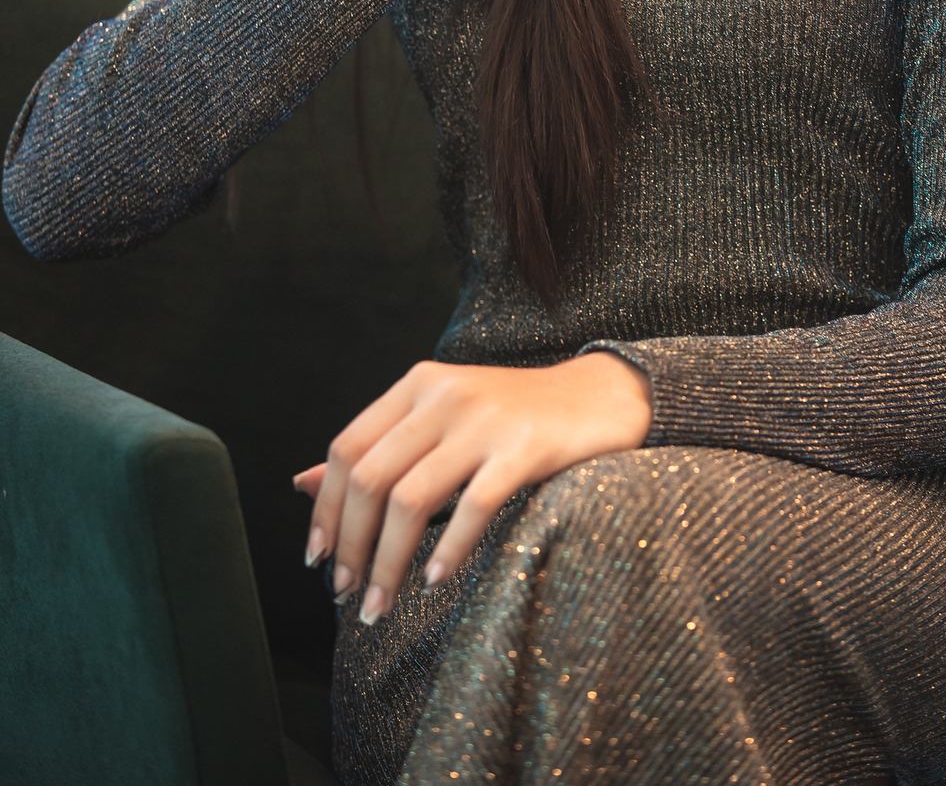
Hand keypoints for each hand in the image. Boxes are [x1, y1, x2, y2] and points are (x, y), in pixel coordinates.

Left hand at [293, 352, 651, 624]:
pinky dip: (449, 550)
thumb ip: (377, 449)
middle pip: (370, 478)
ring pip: (411, 499)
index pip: (347, 448)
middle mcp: (444, 393)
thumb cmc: (512, 418)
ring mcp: (484, 418)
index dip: (324, 510)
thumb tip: (299, 484)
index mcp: (417, 384)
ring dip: (387, 564)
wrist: (600, 397)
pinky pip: (473, 506)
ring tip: (379, 606)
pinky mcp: (524, 447)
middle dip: (350, 547)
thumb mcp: (439, 419)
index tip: (317, 562)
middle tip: (346, 597)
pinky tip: (436, 581)